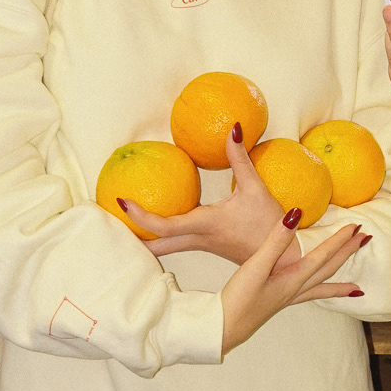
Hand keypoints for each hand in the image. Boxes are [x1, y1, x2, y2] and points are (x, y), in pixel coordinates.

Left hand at [122, 126, 282, 258]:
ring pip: (164, 247)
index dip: (141, 216)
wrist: (281, 261)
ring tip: (123, 223)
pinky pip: (176, 243)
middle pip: (156, 245)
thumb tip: (232, 129)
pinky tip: (155, 225)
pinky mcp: (206, 246)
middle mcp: (199, 238)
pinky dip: (160, 237)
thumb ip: (240, 159)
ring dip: (144, 239)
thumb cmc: (270, 225)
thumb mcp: (256, 188)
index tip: (123, 201)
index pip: (164, 226)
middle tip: (109, 222)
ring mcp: (201, 245)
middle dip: (131, 237)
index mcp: (206, 225)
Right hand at [220, 209, 365, 353]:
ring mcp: (288, 298)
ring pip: (322, 287)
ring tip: (358, 288)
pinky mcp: (278, 302)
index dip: (340, 240)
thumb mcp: (256, 265)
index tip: (356, 225)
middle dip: (348, 253)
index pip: (324, 255)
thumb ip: (275, 241)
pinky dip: (321, 296)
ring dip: (340, 283)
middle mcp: (296, 289)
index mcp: (293, 279)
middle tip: (366, 239)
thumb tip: (294, 216)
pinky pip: (309, 297)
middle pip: (329, 269)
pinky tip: (317, 294)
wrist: (224, 328)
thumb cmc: (238, 298)